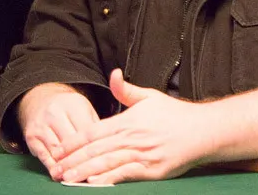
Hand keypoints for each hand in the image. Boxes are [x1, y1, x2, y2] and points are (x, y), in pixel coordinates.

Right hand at [18, 83, 99, 172]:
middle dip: (81, 157)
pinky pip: (44, 156)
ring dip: (67, 165)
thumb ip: (95, 126)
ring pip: (57, 151)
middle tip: (91, 170)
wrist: (41, 100)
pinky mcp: (31, 136)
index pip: (86, 130)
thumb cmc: (69, 109)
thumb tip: (105, 147)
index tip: (102, 160)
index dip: (94, 147)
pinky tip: (61, 174)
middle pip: (71, 141)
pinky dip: (53, 167)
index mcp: (73, 104)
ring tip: (77, 175)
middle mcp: (54, 113)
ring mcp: (41, 125)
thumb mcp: (85, 110)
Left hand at [50, 69, 209, 184]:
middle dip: (73, 160)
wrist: (203, 130)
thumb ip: (127, 90)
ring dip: (85, 172)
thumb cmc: (176, 114)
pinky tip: (95, 184)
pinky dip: (109, 179)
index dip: (73, 142)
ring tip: (68, 178)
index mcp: (128, 120)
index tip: (57, 150)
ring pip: (107, 164)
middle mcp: (133, 138)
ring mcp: (143, 155)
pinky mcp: (152, 170)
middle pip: (96, 150)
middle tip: (55, 169)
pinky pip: (126, 175)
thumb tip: (113, 74)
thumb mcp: (150, 97)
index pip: (93, 132)